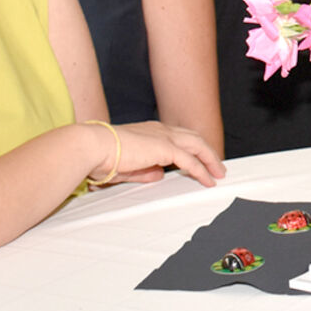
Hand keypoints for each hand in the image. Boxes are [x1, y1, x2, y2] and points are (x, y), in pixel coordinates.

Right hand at [99, 122, 225, 186]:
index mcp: (150, 132)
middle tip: (217, 167)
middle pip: (193, 138)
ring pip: (197, 146)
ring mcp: (163, 137)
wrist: (92, 147)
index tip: (200, 161)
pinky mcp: (164, 148)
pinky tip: (207, 180)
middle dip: (207, 152)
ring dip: (210, 160)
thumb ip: (145, 171)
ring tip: (219, 174)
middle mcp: (160, 130)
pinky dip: (201, 170)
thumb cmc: (101, 156)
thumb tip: (158, 175)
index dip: (192, 149)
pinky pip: (190, 160)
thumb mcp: (129, 167)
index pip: (178, 138)